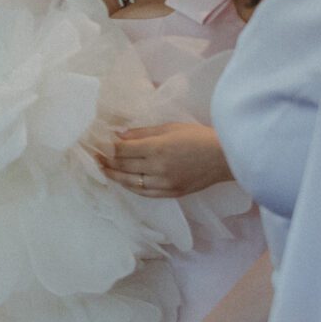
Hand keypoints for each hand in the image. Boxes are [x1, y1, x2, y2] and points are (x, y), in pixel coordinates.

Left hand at [100, 121, 232, 198]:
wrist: (226, 157)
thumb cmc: (200, 137)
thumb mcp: (170, 128)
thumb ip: (143, 133)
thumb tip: (119, 136)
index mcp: (157, 149)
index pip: (122, 150)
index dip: (105, 148)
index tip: (95, 145)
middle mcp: (157, 168)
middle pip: (123, 167)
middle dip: (105, 162)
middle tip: (93, 157)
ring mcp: (164, 183)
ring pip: (130, 182)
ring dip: (114, 176)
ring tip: (103, 170)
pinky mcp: (171, 193)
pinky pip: (144, 192)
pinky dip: (131, 187)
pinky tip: (123, 181)